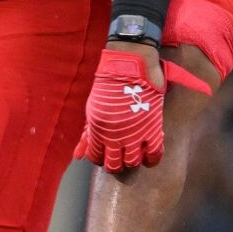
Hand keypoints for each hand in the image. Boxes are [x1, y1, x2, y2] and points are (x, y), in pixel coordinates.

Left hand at [75, 44, 167, 172]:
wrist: (131, 67)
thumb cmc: (108, 86)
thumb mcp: (93, 110)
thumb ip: (87, 134)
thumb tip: (78, 156)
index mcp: (98, 130)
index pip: (96, 157)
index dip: (99, 158)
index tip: (104, 154)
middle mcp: (115, 136)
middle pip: (114, 165)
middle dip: (115, 165)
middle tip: (118, 159)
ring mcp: (135, 134)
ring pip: (133, 162)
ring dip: (131, 161)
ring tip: (132, 155)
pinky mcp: (152, 129)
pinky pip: (154, 154)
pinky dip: (151, 160)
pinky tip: (147, 157)